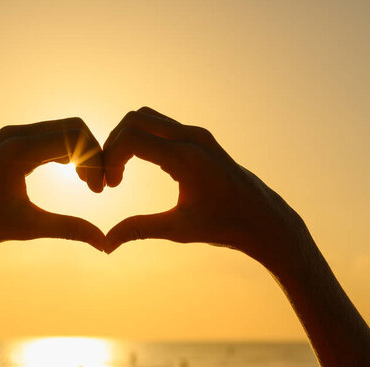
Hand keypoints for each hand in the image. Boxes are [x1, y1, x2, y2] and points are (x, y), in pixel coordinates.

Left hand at [0, 117, 105, 260]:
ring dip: (82, 153)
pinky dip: (68, 153)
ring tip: (88, 185)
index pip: (75, 138)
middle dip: (93, 155)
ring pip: (63, 130)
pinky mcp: (11, 142)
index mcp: (17, 150)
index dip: (96, 162)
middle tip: (98, 188)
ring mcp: (12, 136)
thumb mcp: (29, 227)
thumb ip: (70, 229)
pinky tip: (73, 177)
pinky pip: (50, 137)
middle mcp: (15, 134)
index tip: (99, 191)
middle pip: (73, 128)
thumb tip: (104, 243)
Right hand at [104, 107, 302, 272]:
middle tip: (109, 176)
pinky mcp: (200, 138)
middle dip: (113, 144)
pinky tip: (138, 167)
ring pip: (147, 118)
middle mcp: (192, 138)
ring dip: (126, 139)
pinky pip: (160, 125)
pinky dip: (141, 139)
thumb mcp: (179, 230)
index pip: (131, 139)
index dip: (109, 158)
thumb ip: (140, 230)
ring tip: (119, 171)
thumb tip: (106, 244)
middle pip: (135, 120)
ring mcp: (197, 135)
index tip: (109, 186)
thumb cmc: (225, 226)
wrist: (262, 218)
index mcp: (186, 158)